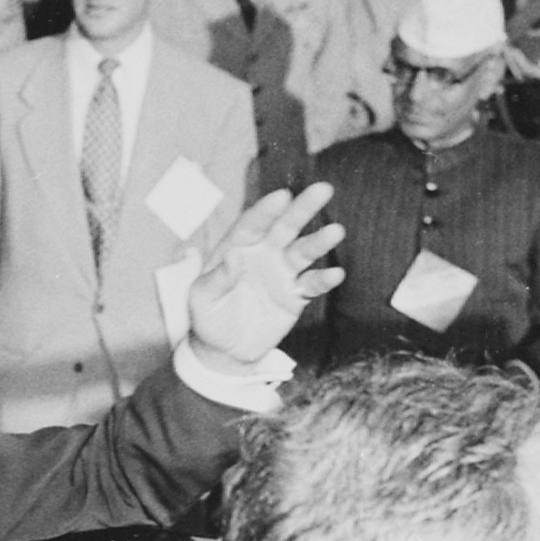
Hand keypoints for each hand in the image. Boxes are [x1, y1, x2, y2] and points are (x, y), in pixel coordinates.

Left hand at [183, 182, 342, 370]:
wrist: (225, 351)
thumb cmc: (208, 318)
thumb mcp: (203, 299)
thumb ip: (217, 279)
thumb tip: (233, 259)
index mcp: (237, 247)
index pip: (253, 224)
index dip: (267, 211)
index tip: (282, 196)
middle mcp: (263, 254)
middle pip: (285, 227)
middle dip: (303, 209)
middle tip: (323, 190)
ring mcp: (281, 273)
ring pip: (303, 251)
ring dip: (319, 242)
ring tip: (336, 232)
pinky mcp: (295, 295)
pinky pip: (312, 284)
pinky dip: (324, 279)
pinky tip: (336, 274)